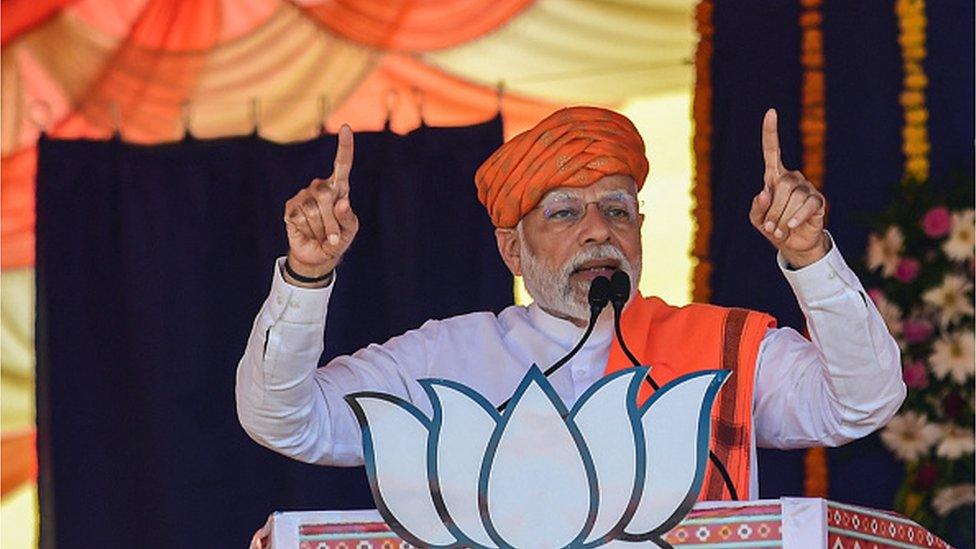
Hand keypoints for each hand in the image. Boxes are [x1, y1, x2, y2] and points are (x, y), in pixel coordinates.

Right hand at [283, 124, 358, 281]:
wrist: (318, 255)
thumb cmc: (338, 240)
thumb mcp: (350, 231)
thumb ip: (348, 218)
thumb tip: (342, 202)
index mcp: (339, 188)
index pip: (342, 164)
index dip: (344, 146)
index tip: (346, 127)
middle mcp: (320, 187)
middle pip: (324, 195)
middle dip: (331, 221)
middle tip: (334, 238)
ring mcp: (303, 196)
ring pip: (313, 210)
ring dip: (321, 230)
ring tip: (321, 236)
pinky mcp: (290, 208)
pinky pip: (299, 217)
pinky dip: (307, 231)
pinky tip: (308, 233)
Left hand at [749, 109, 828, 267]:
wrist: (792, 244)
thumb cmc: (772, 227)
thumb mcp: (757, 219)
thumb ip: (756, 207)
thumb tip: (764, 193)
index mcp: (774, 176)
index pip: (772, 150)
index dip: (771, 132)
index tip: (771, 112)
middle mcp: (792, 177)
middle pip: (781, 185)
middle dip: (772, 210)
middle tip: (770, 227)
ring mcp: (807, 188)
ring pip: (793, 197)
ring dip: (781, 218)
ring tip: (779, 230)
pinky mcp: (818, 201)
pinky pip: (807, 205)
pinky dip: (797, 217)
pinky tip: (792, 226)